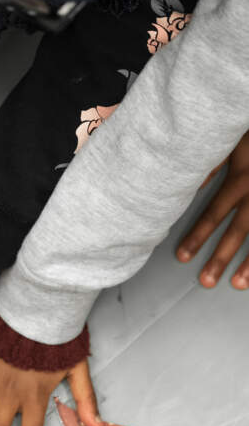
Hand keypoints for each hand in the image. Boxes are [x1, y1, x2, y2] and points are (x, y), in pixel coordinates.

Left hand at [177, 133, 248, 288]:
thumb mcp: (233, 140)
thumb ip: (211, 163)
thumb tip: (188, 183)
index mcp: (242, 177)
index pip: (214, 212)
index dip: (197, 236)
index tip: (182, 256)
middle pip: (238, 230)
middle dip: (220, 257)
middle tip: (205, 281)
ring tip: (237, 285)